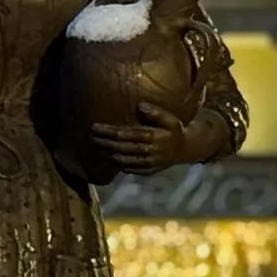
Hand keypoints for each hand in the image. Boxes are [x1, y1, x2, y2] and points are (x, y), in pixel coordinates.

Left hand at [90, 102, 216, 174]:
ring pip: (122, 160)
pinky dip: (117, 163)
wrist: (186, 150)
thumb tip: (140, 105)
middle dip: (103, 142)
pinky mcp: (147, 171)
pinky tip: (109, 156)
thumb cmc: (176, 131)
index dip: (108, 131)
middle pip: (120, 147)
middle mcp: (148, 152)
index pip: (125, 134)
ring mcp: (147, 163)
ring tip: (96, 145)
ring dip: (107, 153)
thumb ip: (156, 112)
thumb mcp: (171, 119)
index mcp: (152, 137)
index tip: (95, 127)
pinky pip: (129, 169)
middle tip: (90, 136)